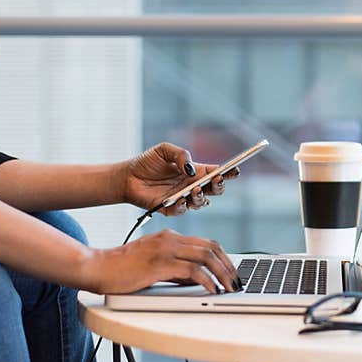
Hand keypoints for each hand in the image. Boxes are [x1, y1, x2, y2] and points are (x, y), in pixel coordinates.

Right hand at [87, 229, 241, 294]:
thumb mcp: (154, 263)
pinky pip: (192, 271)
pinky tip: (212, 290)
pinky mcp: (159, 264)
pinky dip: (206, 280)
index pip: (207, 243)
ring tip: (229, 287)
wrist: (97, 267)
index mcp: (170, 237)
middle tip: (236, 281)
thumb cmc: (122, 268)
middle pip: (211, 247)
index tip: (232, 272)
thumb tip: (197, 279)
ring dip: (222, 273)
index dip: (224, 257)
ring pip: (206, 256)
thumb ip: (176, 268)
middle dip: (228, 265)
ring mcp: (165, 249)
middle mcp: (170, 239)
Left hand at [120, 142, 239, 215]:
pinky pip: (182, 210)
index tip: (234, 170)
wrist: (127, 177)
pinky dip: (183, 206)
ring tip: (195, 189)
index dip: (228, 172)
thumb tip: (190, 168)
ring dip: (201, 197)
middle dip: (219, 185)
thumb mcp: (164, 150)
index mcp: (195, 171)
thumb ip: (180, 155)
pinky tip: (180, 199)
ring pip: (201, 202)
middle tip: (216, 179)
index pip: (217, 172)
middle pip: (215, 189)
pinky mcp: (170, 209)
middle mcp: (192, 186)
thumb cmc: (147, 162)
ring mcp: (183, 198)